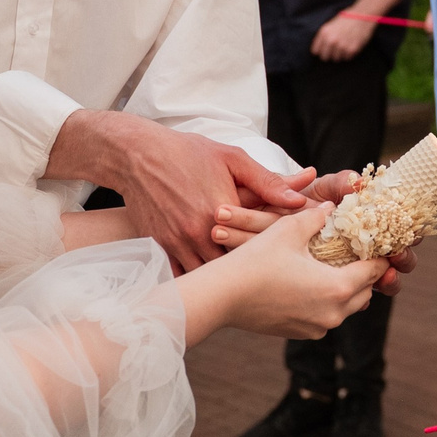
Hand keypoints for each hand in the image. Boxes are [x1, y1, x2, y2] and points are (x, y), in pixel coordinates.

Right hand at [59, 111, 309, 270]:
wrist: (137, 156)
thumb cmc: (187, 152)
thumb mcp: (232, 159)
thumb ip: (268, 181)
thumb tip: (299, 198)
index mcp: (224, 211)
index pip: (260, 241)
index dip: (279, 248)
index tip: (292, 252)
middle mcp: (200, 232)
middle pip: (237, 264)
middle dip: (256, 269)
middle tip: (276, 276)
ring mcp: (179, 243)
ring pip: (212, 275)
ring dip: (228, 278)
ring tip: (249, 283)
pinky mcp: (162, 248)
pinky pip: (185, 276)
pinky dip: (200, 280)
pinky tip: (215, 283)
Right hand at [211, 207, 387, 338]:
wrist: (222, 296)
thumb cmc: (256, 260)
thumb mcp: (288, 229)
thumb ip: (316, 217)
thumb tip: (332, 206)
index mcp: (336, 287)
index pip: (373, 271)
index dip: (378, 255)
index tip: (379, 242)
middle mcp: (332, 314)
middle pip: (364, 292)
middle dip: (364, 273)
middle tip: (358, 252)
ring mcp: (316, 327)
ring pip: (345, 307)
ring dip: (345, 288)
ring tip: (336, 266)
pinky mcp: (300, 333)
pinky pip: (325, 316)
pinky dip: (326, 301)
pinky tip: (312, 282)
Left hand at [310, 15, 372, 61]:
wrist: (362, 15)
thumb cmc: (346, 19)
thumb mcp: (330, 24)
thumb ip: (323, 36)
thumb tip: (319, 49)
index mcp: (324, 33)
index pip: (315, 51)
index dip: (320, 51)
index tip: (324, 50)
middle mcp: (331, 40)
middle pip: (325, 58)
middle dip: (329, 54)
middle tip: (335, 50)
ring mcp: (342, 46)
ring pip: (336, 59)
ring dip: (340, 54)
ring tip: (345, 45)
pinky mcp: (352, 49)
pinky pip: (347, 58)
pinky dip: (349, 54)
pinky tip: (351, 45)